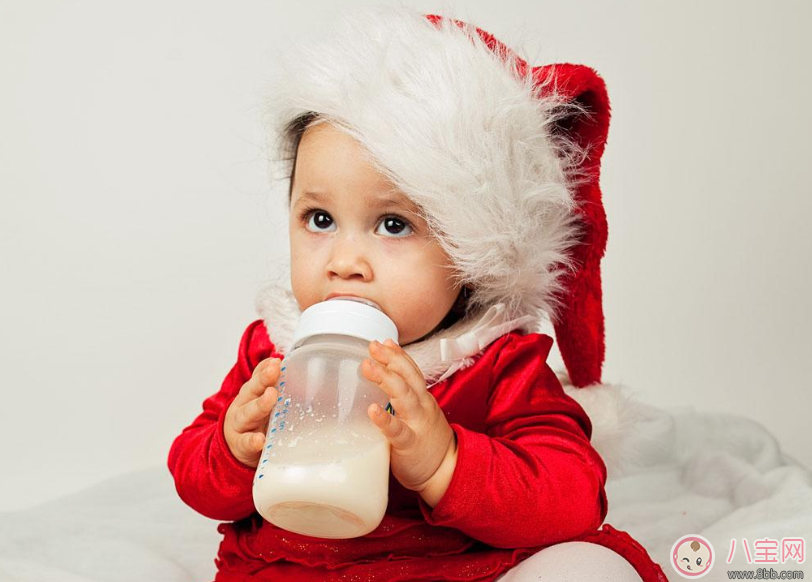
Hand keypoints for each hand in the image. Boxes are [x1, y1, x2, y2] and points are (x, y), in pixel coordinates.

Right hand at [223, 357, 280, 467]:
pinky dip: (253, 441)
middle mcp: (243, 405)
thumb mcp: (257, 399)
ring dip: (260, 404)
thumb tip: (279, 361)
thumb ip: (267, 382)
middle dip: (263, 380)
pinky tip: (260, 440)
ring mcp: (240, 425)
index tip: (276, 361)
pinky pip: (246, 442)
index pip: (257, 377)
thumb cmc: (252, 420)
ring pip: (248, 413)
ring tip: (271, 396)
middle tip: (274, 370)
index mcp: (249, 393)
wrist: (232, 447)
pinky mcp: (240, 445)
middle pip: (252, 390)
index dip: (265, 369)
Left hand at [361, 339, 456, 499]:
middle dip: (390, 359)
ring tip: (368, 367)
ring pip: (403, 396)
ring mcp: (417, 424)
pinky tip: (372, 411)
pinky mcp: (409, 444)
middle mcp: (421, 407)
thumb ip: (403, 400)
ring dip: (385, 379)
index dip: (398, 355)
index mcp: (422, 399)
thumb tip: (379, 385)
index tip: (384, 341)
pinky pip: (397, 430)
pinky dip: (384, 419)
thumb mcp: (419, 414)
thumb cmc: (426, 443)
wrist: (446, 472)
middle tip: (372, 347)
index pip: (411, 371)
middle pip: (408, 377)